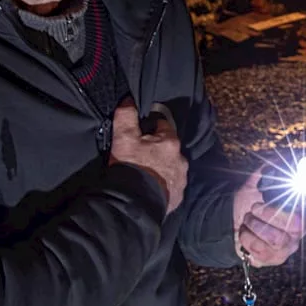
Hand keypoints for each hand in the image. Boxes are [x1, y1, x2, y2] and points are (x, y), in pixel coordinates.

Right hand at [109, 99, 186, 214]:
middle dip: (157, 149)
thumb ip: (126, 117)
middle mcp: (181, 159)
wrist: (136, 204)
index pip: (162, 125)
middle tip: (140, 155)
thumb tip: (128, 100)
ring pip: (172, 166)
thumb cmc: (131, 167)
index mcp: (170, 142)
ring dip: (162, 167)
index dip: (150, 127)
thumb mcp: (124, 139)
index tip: (139, 133)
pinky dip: (163, 184)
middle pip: (168, 147)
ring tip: (145, 173)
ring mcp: (181, 178)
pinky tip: (151, 187)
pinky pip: (171, 185)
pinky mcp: (178, 195)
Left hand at [233, 167, 305, 266]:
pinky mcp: (275, 258)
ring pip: (278, 239)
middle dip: (272, 213)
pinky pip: (263, 251)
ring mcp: (289, 245)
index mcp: (301, 208)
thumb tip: (277, 159)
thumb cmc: (249, 201)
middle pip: (298, 224)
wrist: (231, 223)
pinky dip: (247, 238)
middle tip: (255, 207)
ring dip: (256, 226)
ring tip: (248, 219)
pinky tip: (244, 232)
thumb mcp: (255, 182)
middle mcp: (300, 228)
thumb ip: (267, 170)